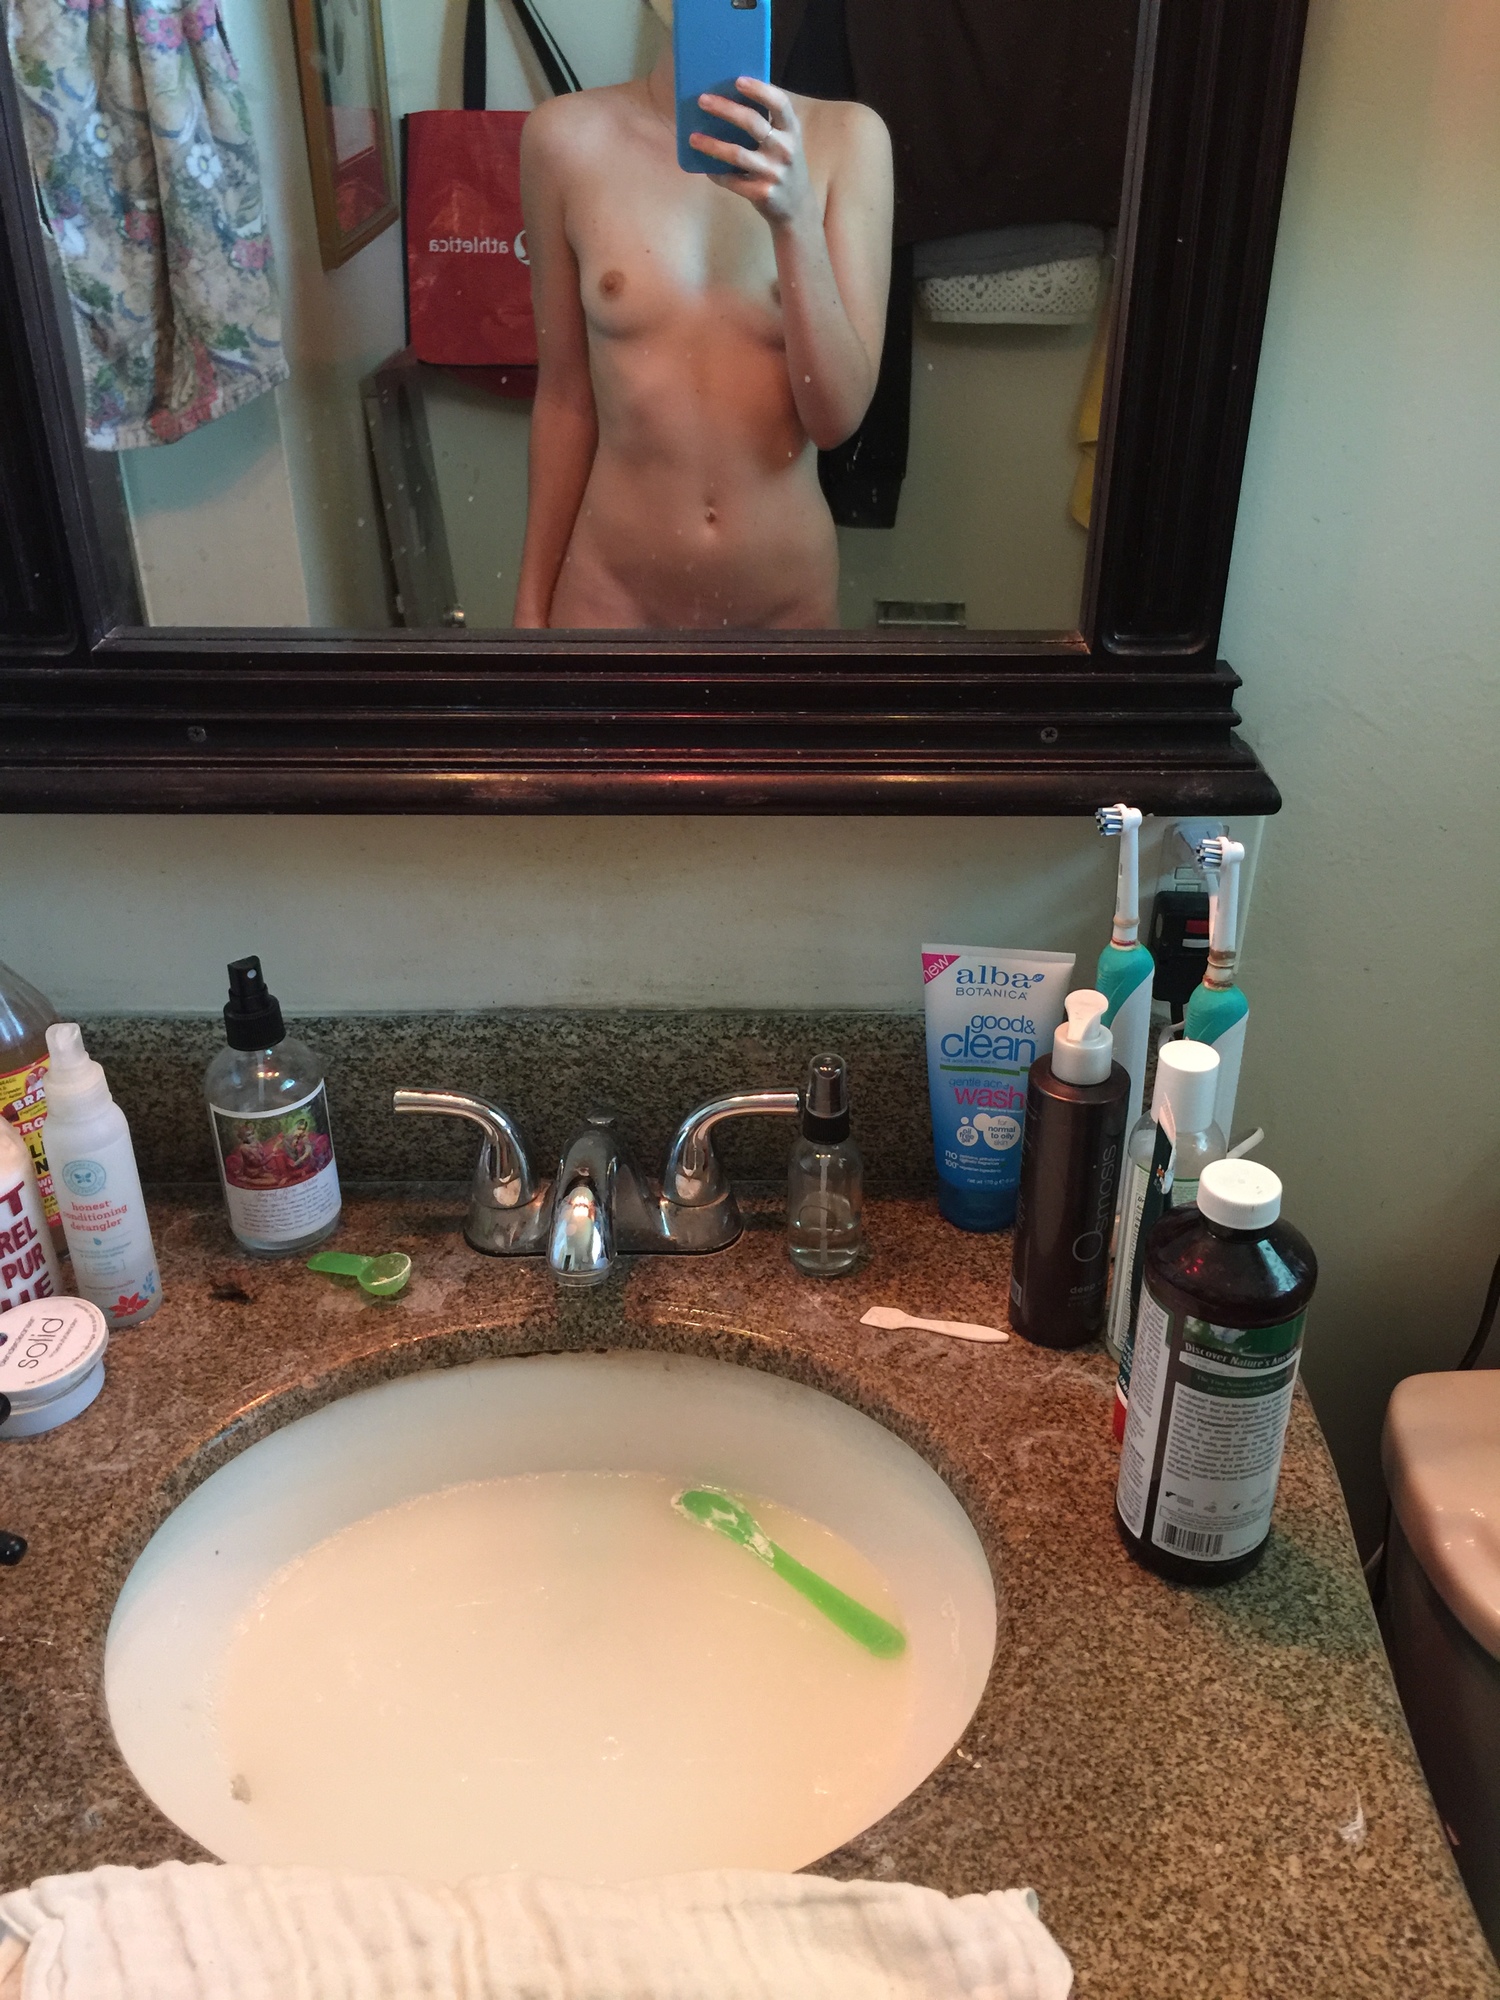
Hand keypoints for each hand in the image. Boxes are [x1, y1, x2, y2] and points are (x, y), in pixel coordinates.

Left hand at [689, 78, 812, 228]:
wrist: (797, 207)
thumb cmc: (783, 165)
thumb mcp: (785, 141)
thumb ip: (768, 123)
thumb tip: (730, 98)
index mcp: (791, 130)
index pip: (779, 103)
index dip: (759, 89)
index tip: (738, 81)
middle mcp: (785, 149)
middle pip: (752, 123)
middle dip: (725, 109)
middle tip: (702, 100)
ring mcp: (773, 172)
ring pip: (737, 154)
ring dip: (712, 145)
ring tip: (693, 138)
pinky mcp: (762, 193)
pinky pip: (732, 180)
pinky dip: (716, 173)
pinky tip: (706, 167)